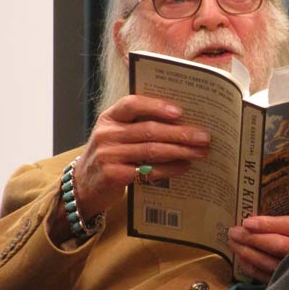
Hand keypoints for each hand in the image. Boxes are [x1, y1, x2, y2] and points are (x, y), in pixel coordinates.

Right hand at [50, 95, 209, 242]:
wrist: (84, 185)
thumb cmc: (111, 154)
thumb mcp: (118, 135)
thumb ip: (141, 125)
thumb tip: (185, 122)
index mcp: (110, 117)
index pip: (132, 104)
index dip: (156, 106)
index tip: (180, 111)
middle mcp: (107, 134)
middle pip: (149, 130)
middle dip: (180, 133)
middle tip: (204, 136)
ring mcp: (108, 155)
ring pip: (152, 150)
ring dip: (181, 151)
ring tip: (201, 151)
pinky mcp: (113, 176)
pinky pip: (148, 171)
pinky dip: (170, 169)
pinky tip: (185, 166)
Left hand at [228, 196, 288, 281]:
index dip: (270, 224)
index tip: (250, 221)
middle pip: (279, 246)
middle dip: (254, 239)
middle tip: (234, 231)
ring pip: (273, 265)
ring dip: (251, 254)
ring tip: (234, 243)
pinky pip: (274, 280)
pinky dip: (256, 271)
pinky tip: (244, 261)